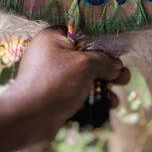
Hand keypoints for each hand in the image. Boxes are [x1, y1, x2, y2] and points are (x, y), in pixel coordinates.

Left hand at [1, 28, 129, 141]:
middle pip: (87, 57)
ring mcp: (53, 76)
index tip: (119, 54)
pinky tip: (107, 106)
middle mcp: (51, 54)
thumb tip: (116, 66)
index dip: (103, 43)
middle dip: (108, 69)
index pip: (83, 33)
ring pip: (85, 77)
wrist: (28, 118)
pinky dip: (93, 98)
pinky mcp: (56, 95)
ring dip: (104, 87)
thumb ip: (103, 61)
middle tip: (123, 78)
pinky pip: (79, 92)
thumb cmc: (54, 84)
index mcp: (53, 37)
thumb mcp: (84, 65)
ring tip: (115, 98)